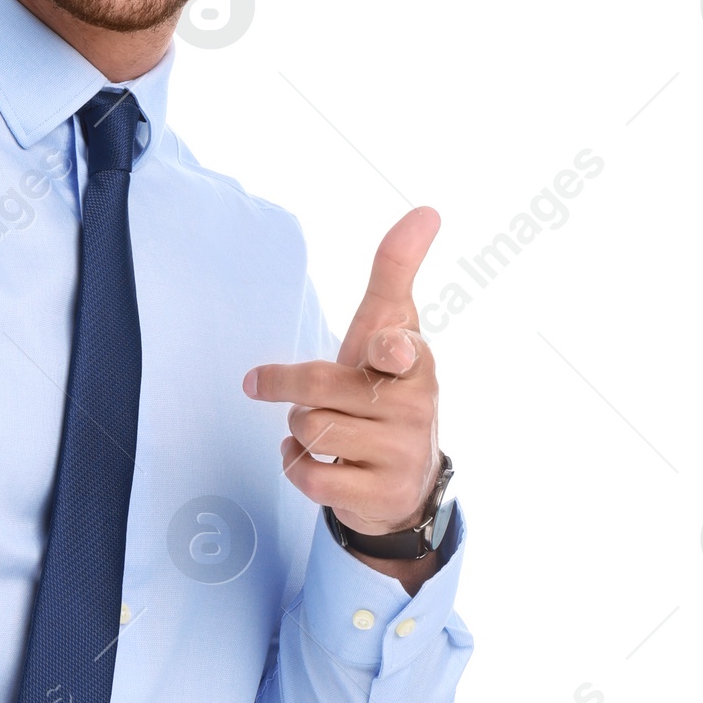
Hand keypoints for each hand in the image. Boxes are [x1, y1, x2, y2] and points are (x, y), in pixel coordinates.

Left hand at [242, 207, 442, 540]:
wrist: (405, 480)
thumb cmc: (385, 388)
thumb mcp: (390, 329)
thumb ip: (395, 273)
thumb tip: (427, 210)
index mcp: (414, 360)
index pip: (400, 348)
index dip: (390, 349)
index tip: (388, 349)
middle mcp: (415, 405)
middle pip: (318, 388)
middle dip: (286, 385)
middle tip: (275, 386)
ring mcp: (401, 452)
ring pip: (308, 429)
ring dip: (298, 428)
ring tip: (326, 429)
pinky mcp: (379, 492)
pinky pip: (307, 473)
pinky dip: (295, 465)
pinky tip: (316, 461)